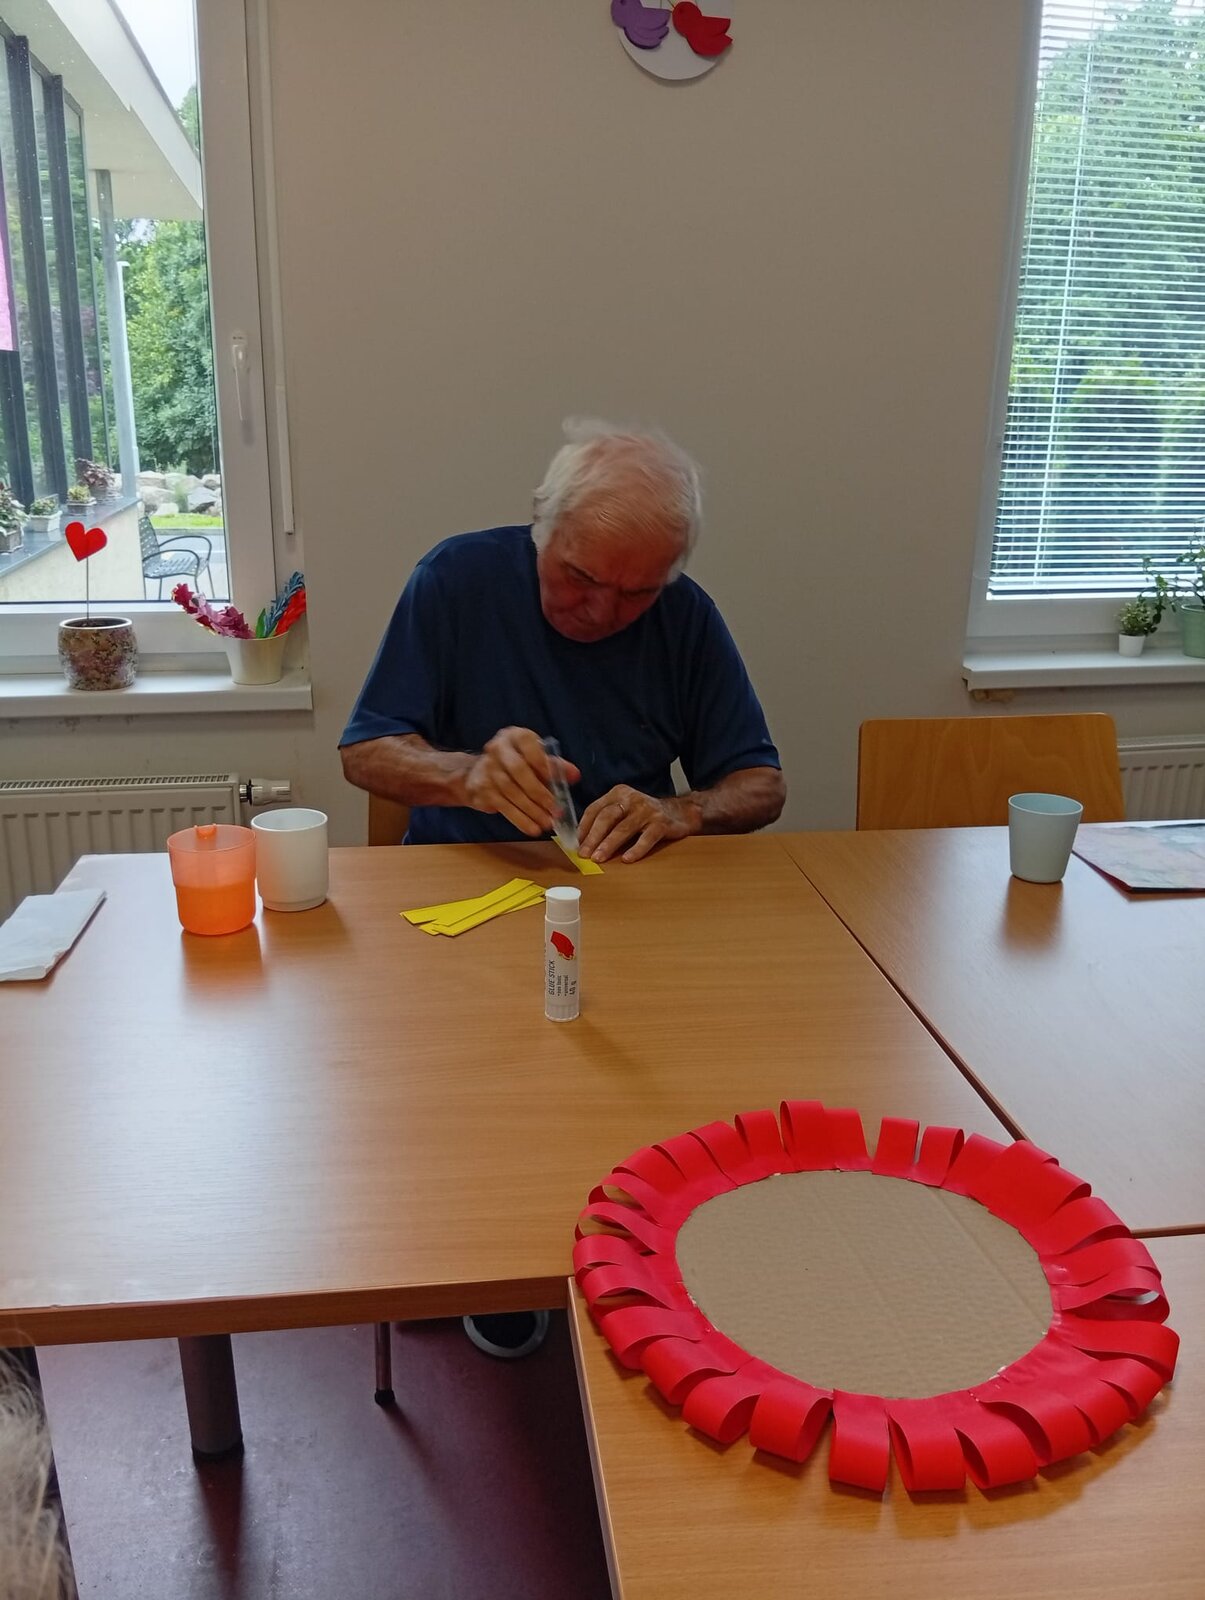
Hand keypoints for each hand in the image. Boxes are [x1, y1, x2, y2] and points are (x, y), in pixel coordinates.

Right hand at [463, 726, 580, 837]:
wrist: (478, 773)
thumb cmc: (516, 764)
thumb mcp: (535, 759)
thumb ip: (555, 766)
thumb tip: (575, 775)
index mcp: (514, 736)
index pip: (528, 745)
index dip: (542, 762)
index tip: (556, 780)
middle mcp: (498, 749)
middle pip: (519, 770)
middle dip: (539, 792)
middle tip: (556, 810)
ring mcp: (487, 769)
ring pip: (511, 791)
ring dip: (532, 810)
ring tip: (547, 823)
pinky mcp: (481, 789)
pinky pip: (503, 806)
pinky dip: (520, 819)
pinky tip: (532, 828)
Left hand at [578, 785, 701, 863]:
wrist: (679, 812)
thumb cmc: (644, 815)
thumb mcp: (624, 810)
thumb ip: (606, 821)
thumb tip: (583, 842)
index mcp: (618, 793)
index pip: (595, 809)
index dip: (584, 827)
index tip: (576, 844)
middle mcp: (631, 798)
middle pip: (607, 817)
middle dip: (593, 837)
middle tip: (584, 854)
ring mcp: (647, 810)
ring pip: (624, 828)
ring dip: (609, 845)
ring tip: (599, 858)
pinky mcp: (661, 823)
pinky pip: (647, 838)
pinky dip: (636, 849)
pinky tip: (627, 859)